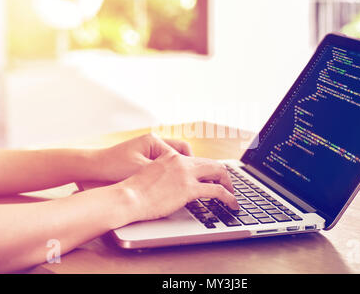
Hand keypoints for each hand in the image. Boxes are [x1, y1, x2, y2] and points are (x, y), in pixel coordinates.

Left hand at [84, 133, 192, 186]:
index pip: (182, 148)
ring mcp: (148, 152)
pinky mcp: (143, 162)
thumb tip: (183, 179)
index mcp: (153, 140)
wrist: (92, 169)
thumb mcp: (141, 169)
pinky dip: (168, 175)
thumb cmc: (114, 166)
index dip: (191, 162)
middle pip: (180, 153)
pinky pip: (163, 167)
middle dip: (188, 166)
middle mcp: (153, 144)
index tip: (197, 175)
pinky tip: (168, 187)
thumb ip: (162, 172)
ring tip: (183, 184)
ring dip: (178, 171)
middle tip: (195, 179)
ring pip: (172, 161)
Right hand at [117, 151, 238, 221]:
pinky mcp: (189, 188)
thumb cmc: (133, 192)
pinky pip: (217, 190)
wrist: (127, 198)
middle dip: (222, 174)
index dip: (208, 170)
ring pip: (218, 172)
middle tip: (227, 186)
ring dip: (228, 184)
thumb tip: (173, 185)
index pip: (197, 160)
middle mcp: (180, 161)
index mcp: (171, 157)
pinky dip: (228, 197)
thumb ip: (165, 175)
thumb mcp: (150, 175)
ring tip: (232, 195)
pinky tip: (232, 204)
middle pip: (211, 162)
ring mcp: (186, 174)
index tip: (212, 178)